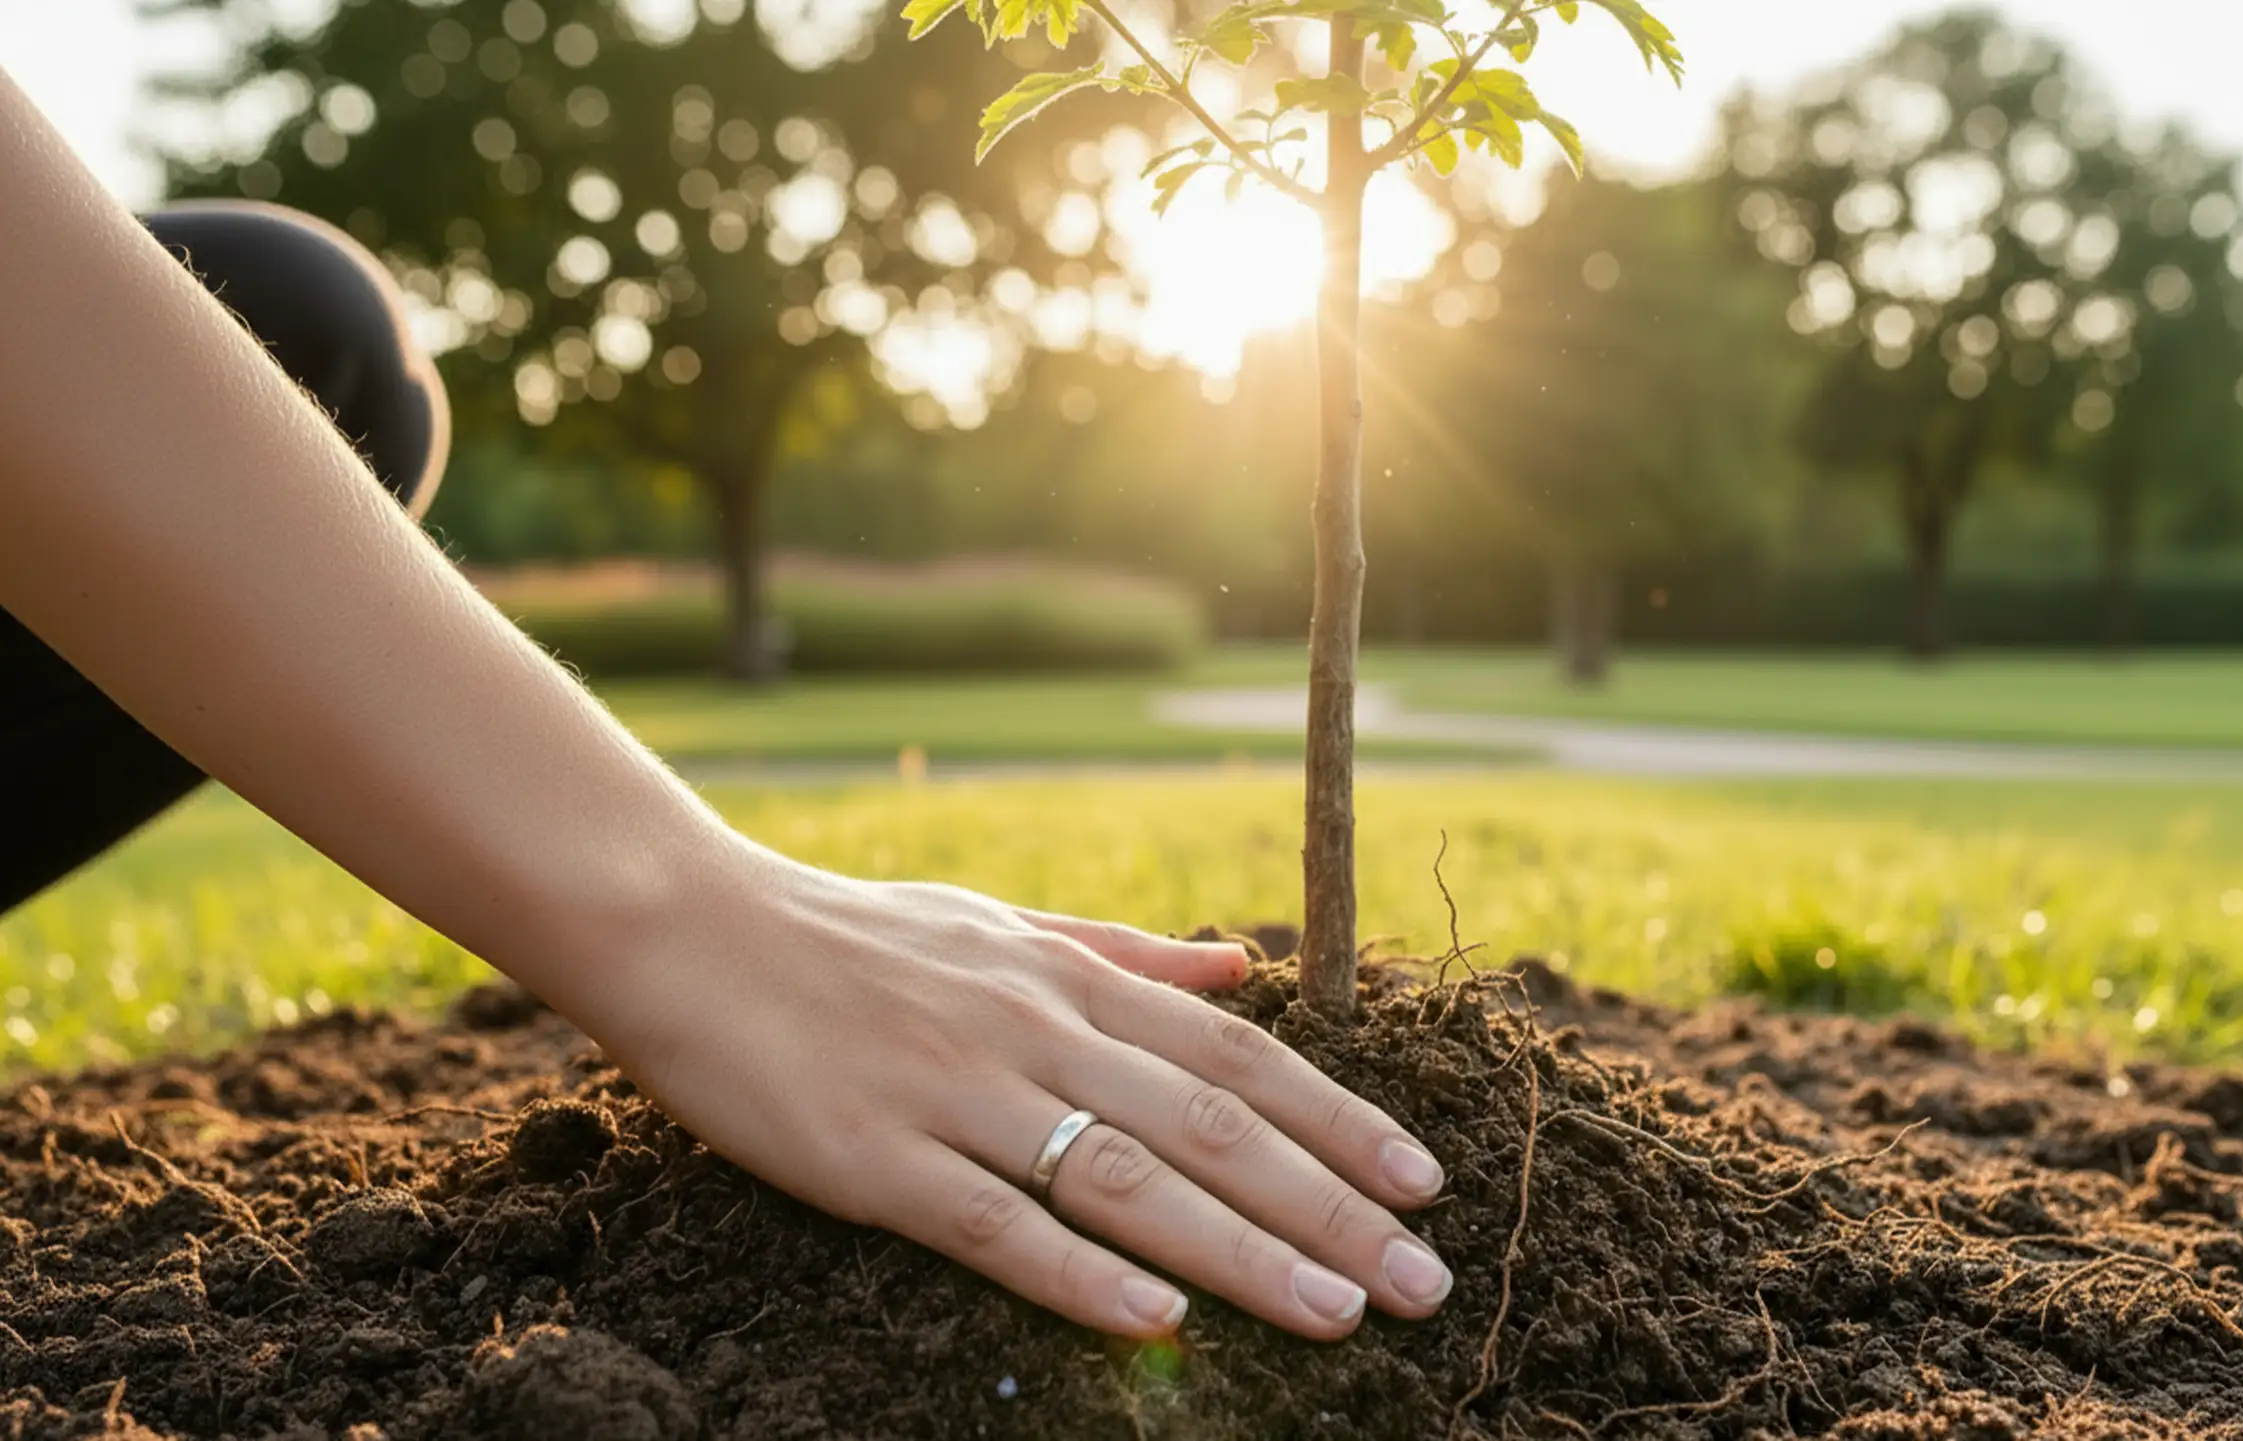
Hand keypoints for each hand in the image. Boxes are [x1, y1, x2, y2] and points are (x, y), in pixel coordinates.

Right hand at [571, 843, 1452, 1340]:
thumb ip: (1125, 953)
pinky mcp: (877, 1160)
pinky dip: (1080, 1277)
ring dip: (1242, 1255)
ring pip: (1128, 1181)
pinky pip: (996, 1227)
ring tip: (1337, 1315)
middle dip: (1328, 1207)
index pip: (1237, 1059)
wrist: (689, 930)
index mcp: (1071, 977)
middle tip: (1422, 1281)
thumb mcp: (1003, 924)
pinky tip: (1159, 1326)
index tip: (1421, 1182)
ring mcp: (959, 1095)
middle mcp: (1037, 1032)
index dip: (1338, 1122)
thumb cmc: (854, 935)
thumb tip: (1244, 965)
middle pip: (1212, 1130)